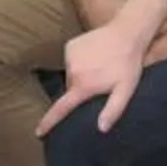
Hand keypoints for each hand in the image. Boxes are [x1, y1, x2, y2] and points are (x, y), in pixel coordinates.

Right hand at [39, 12, 150, 137]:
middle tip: (100, 83)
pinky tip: (95, 56)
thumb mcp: (126, 90)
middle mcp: (72, 71)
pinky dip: (80, 61)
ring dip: (81, 75)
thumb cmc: (128, 64)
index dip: (49, 122)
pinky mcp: (71, 44)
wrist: (126, 33)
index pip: (61, 108)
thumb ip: (113, 110)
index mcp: (83, 85)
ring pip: (71, 74)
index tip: (38, 132)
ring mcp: (69, 55)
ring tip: (100, 67)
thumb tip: (101, 128)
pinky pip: (72, 59)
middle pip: (70, 89)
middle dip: (81, 90)